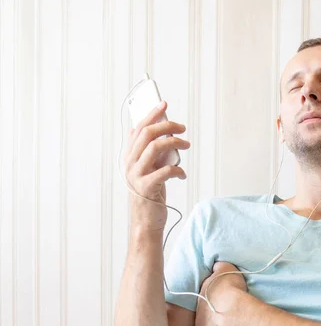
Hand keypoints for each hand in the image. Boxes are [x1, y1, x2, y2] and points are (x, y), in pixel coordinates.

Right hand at [124, 101, 190, 231]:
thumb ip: (150, 152)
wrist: (146, 221)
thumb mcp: (149, 169)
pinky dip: (177, 169)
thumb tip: (157, 131)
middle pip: (147, 134)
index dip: (151, 114)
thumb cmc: (151, 193)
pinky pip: (165, 170)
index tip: (164, 104)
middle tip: (183, 128)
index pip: (139, 128)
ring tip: (186, 146)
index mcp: (130, 156)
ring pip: (154, 147)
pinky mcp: (146, 188)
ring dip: (174, 143)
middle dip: (167, 126)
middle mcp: (130, 163)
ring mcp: (136, 175)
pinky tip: (182, 174)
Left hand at [195, 262, 247, 325]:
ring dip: (211, 312)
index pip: (209, 284)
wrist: (232, 308)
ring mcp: (198, 312)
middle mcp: (198, 297)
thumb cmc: (231, 286)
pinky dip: (210, 325)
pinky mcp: (200, 325)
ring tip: (223, 313)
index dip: (216, 286)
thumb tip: (215, 266)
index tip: (224, 289)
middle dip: (212, 299)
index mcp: (205, 284)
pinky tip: (219, 324)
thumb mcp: (227, 267)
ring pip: (204, 311)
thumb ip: (219, 266)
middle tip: (224, 301)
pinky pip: (204, 325)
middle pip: (205, 298)